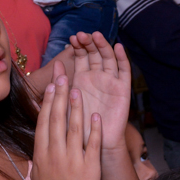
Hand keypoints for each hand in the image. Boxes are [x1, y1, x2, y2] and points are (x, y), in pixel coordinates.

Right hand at [31, 64, 101, 179]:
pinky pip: (92, 144)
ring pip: (75, 127)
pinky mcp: (89, 170)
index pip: (45, 122)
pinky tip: (95, 115)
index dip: (48, 101)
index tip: (52, 85)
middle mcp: (55, 154)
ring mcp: (72, 161)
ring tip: (80, 88)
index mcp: (41, 155)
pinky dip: (94, 128)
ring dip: (77, 106)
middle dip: (61, 95)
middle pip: (58, 119)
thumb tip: (45, 140)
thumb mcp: (39, 175)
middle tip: (64, 75)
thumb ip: (43, 156)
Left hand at [68, 33, 131, 150]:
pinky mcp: (122, 89)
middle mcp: (97, 77)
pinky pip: (124, 71)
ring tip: (96, 36)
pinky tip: (118, 47)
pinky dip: (122, 58)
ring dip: (103, 46)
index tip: (71, 38)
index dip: (77, 46)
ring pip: (108, 58)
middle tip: (82, 35)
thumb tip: (55, 63)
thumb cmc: (78, 124)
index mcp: (82, 78)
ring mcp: (110, 81)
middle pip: (95, 53)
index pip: (81, 56)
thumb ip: (62, 82)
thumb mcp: (66, 101)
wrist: (95, 143)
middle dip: (89, 43)